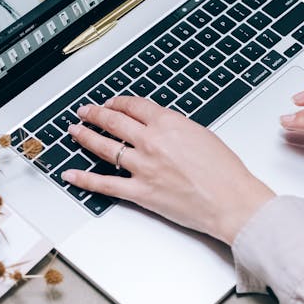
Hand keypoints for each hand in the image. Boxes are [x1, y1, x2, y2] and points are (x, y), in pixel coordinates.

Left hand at [63, 96, 274, 244]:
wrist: (231, 201)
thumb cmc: (225, 172)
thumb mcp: (202, 135)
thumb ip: (176, 129)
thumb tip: (160, 128)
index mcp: (168, 123)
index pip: (134, 106)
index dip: (118, 102)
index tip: (112, 103)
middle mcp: (152, 142)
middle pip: (114, 122)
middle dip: (95, 114)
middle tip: (85, 112)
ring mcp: (143, 167)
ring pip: (104, 147)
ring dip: (85, 137)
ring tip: (75, 132)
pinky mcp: (140, 192)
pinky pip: (106, 184)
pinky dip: (85, 179)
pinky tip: (71, 174)